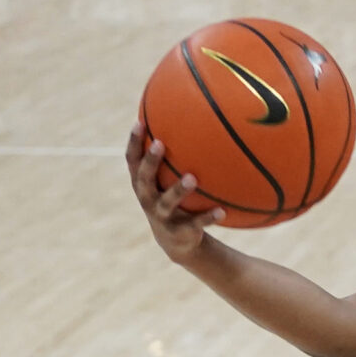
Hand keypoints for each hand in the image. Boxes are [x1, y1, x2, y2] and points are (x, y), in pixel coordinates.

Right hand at [126, 121, 220, 262]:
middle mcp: (148, 198)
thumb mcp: (169, 178)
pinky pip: (195, 223)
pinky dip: (208, 217)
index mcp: (143, 183)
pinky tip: (223, 211)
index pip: (132, 160)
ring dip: (178, 190)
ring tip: (193, 178)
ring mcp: (162, 216)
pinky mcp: (179, 232)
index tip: (140, 123)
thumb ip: (175, 154)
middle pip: (144, 179)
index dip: (134, 142)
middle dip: (151, 162)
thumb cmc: (172, 197)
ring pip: (167, 203)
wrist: (177, 241)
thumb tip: (193, 116)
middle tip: (160, 144)